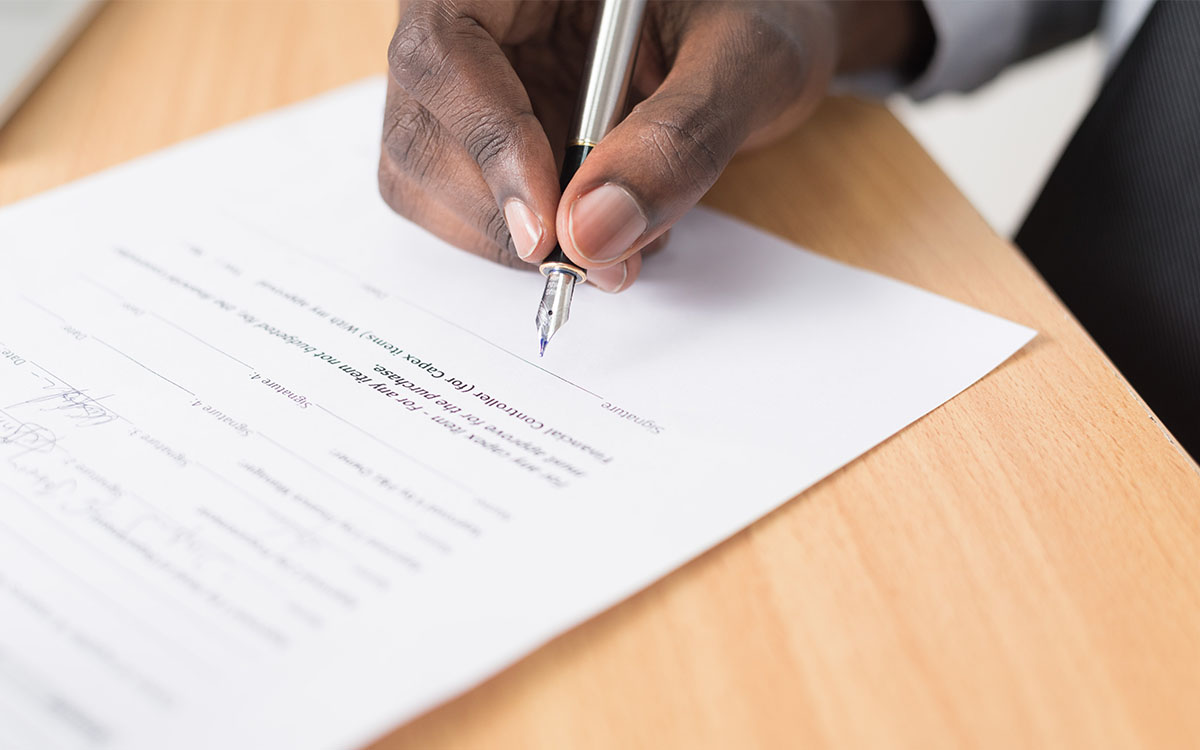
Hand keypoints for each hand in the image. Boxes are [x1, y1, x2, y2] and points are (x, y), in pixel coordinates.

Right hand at [379, 1, 929, 291]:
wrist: (762, 32)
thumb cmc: (761, 14)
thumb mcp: (749, 60)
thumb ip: (680, 138)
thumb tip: (593, 235)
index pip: (445, 48)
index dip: (488, 144)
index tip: (547, 231)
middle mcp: (477, 16)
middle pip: (419, 126)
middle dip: (500, 214)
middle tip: (595, 261)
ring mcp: (472, 79)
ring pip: (425, 176)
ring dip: (508, 238)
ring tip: (616, 241)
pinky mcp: (483, 132)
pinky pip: (465, 202)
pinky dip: (524, 240)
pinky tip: (597, 226)